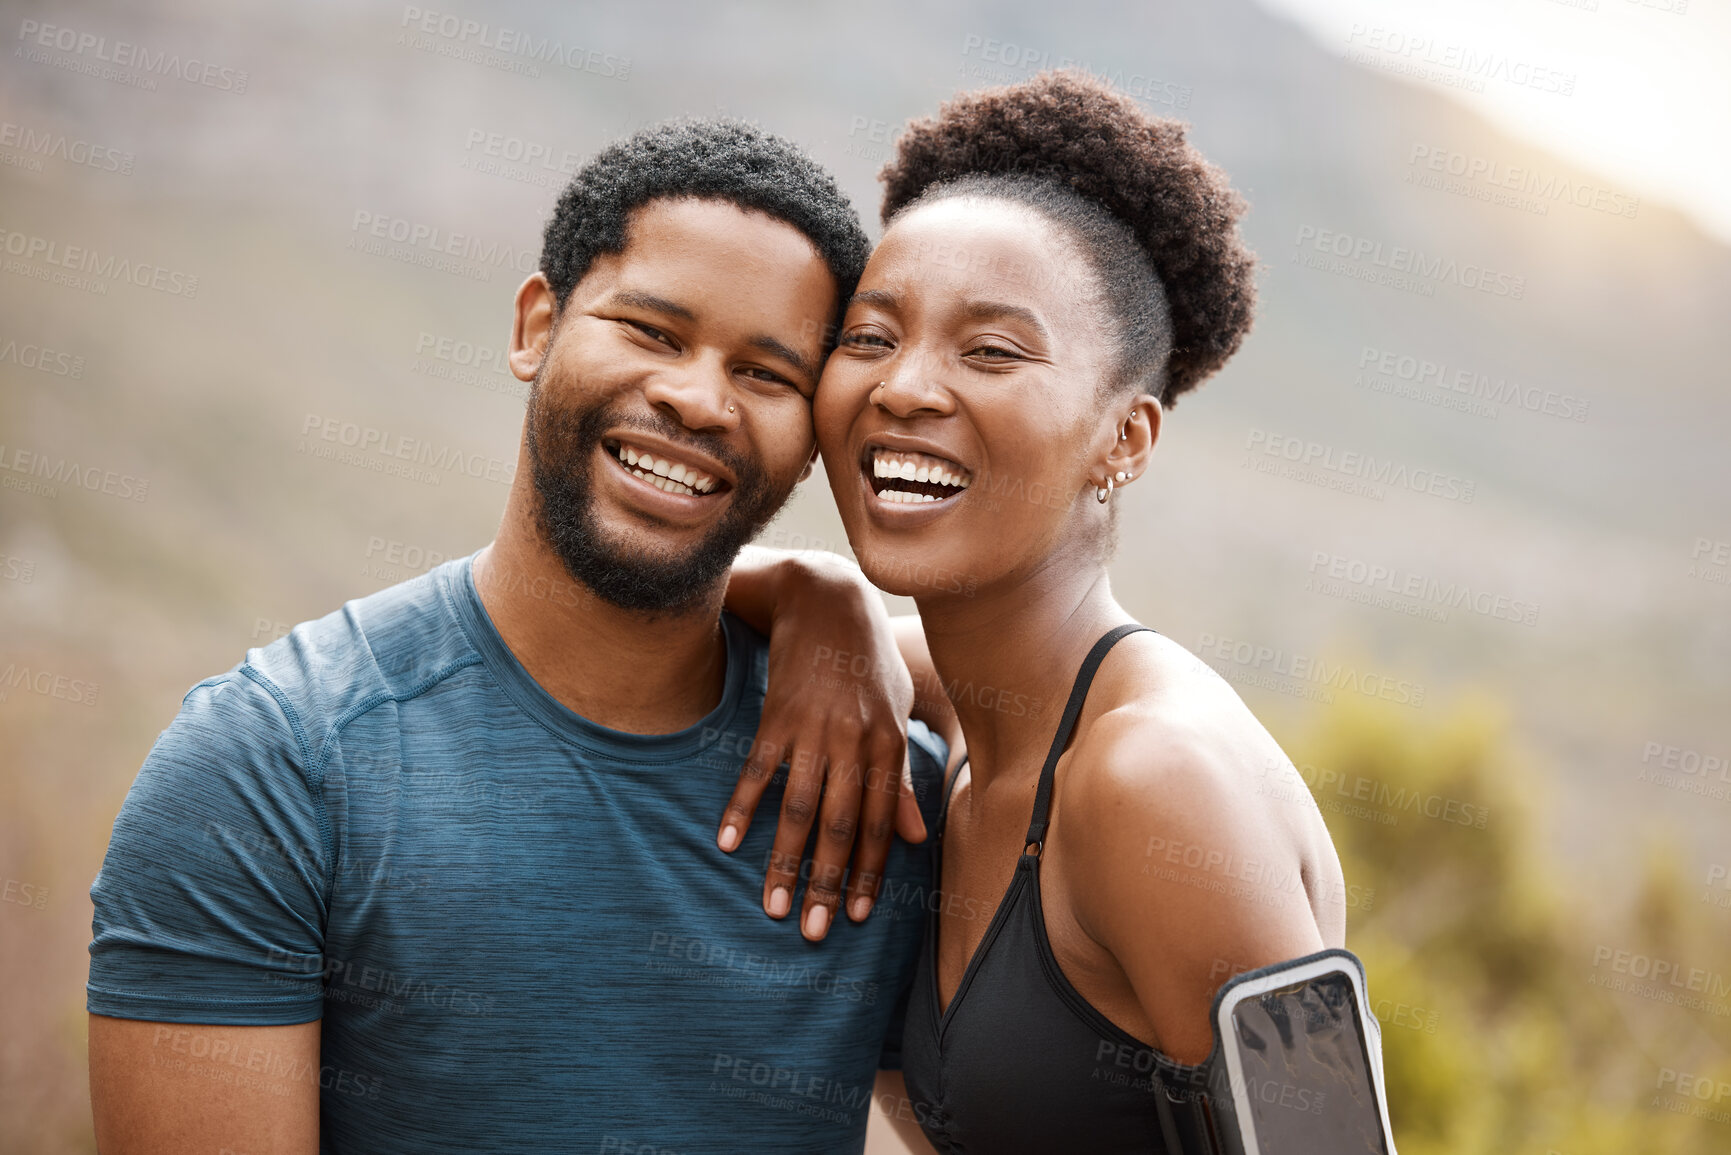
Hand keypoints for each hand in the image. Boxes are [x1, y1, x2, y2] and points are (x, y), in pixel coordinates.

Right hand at [716, 552, 926, 939]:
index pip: (880, 823)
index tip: (858, 918)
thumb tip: (917, 839)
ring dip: (785, 861)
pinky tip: (730, 844)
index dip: (870, 873)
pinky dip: (743, 808)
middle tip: (814, 931)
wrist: (827, 600)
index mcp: (887, 746)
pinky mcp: (776, 716)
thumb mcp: (895, 714)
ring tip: (772, 906)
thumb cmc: (866, 663)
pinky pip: (757, 770)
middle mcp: (853, 742)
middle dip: (829, 883)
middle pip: (841, 826)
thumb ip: (900, 779)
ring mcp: (812, 730)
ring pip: (799, 808)